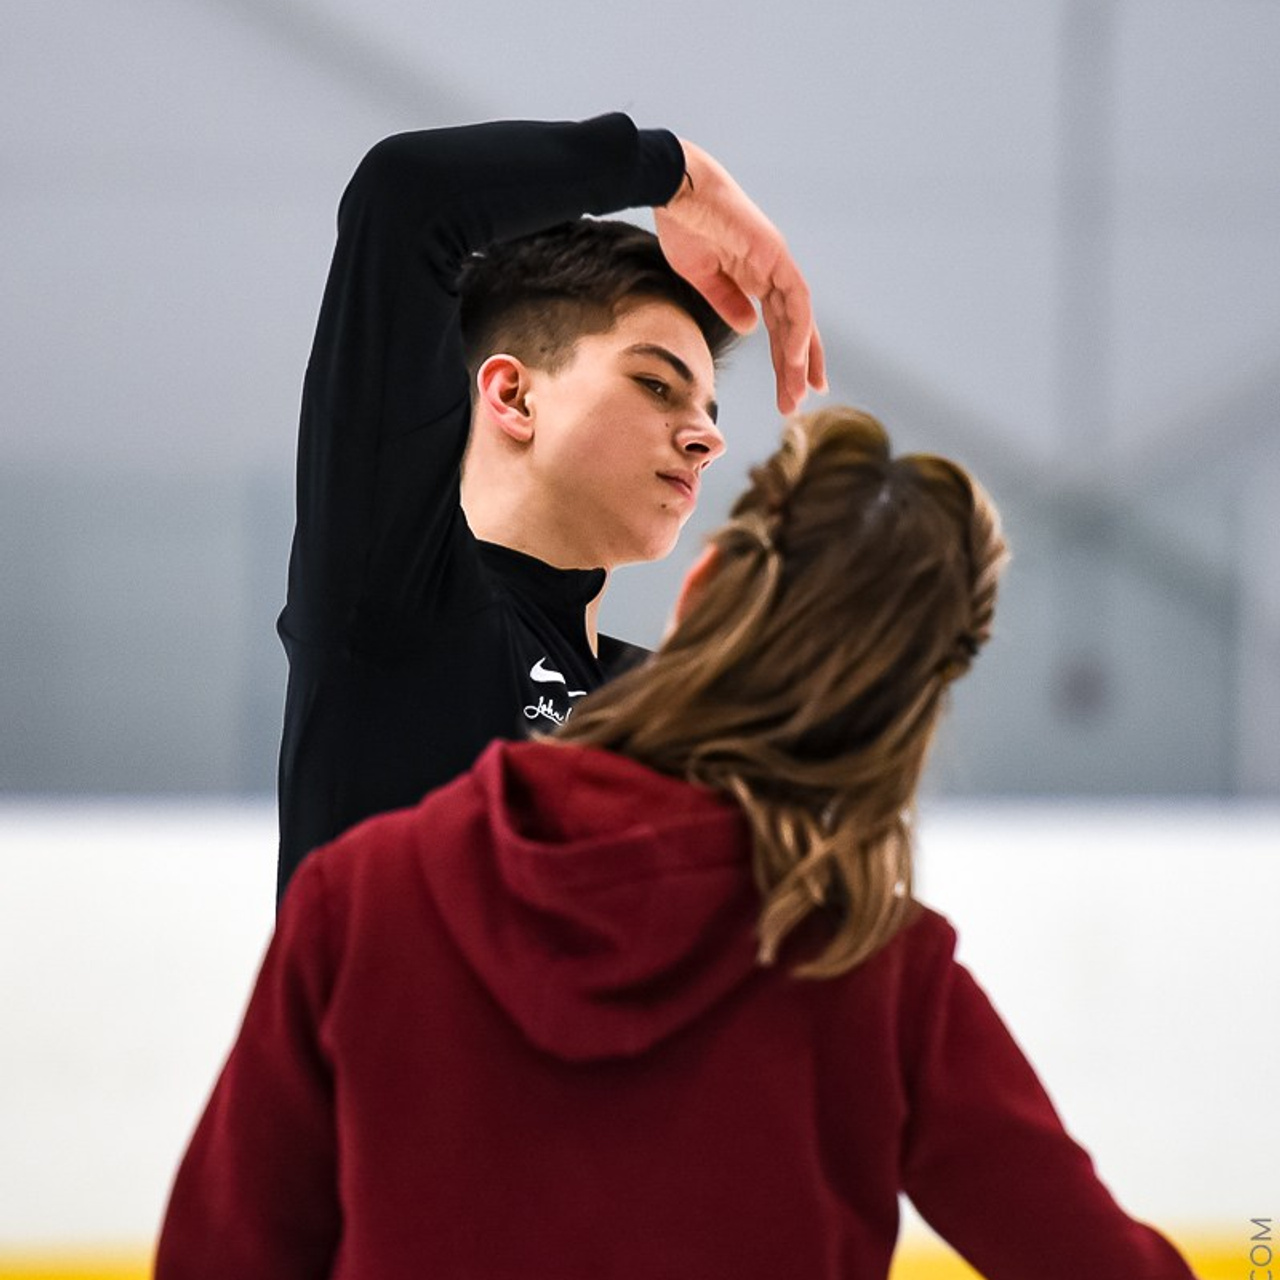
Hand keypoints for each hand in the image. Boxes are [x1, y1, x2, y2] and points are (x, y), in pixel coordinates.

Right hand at [654, 139, 826, 414]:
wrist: (675, 189)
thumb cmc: (683, 225)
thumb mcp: (703, 277)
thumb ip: (728, 302)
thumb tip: (750, 328)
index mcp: (756, 276)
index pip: (779, 325)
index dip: (785, 357)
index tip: (790, 388)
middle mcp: (772, 271)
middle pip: (793, 327)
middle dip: (796, 368)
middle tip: (797, 402)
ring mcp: (777, 261)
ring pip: (798, 319)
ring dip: (799, 358)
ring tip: (798, 392)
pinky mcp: (775, 253)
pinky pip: (794, 300)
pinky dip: (797, 330)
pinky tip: (795, 358)